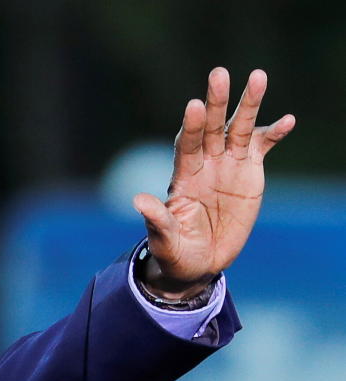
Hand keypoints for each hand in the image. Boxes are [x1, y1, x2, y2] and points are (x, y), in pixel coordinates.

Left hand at [133, 67, 295, 297]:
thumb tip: (138, 200)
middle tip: (218, 75)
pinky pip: (262, 146)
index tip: (193, 106)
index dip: (191, 127)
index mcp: (183, 177)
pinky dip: (274, 134)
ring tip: (258, 77)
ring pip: (238, 128)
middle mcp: (205, 163)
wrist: (201, 261)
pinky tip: (288, 121)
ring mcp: (227, 164)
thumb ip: (157, 220)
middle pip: (210, 127)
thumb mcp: (165, 241)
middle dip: (215, 102)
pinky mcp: (249, 170)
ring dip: (248, 104)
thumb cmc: (177, 252)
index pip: (186, 146)